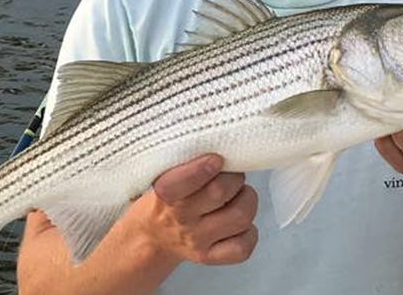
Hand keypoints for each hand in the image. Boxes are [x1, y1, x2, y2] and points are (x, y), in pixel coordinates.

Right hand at [132, 154, 258, 265]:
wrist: (153, 237)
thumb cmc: (166, 198)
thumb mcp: (165, 175)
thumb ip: (188, 162)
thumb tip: (224, 144)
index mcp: (166, 194)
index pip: (183, 183)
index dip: (204, 168)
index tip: (216, 159)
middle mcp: (181, 219)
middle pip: (220, 192)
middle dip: (234, 177)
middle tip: (232, 174)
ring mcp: (197, 241)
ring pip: (240, 217)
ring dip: (247, 200)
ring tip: (239, 195)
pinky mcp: (210, 258)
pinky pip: (243, 247)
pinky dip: (249, 231)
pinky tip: (239, 222)